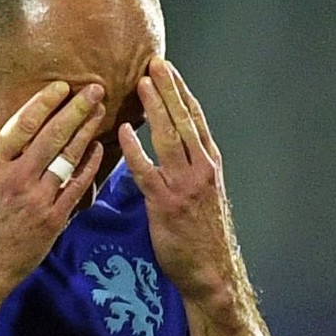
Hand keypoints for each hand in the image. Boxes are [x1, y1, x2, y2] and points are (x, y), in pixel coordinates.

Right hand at [0, 82, 105, 300]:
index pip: (23, 124)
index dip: (45, 102)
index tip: (61, 87)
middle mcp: (15, 179)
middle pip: (52, 135)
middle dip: (76, 109)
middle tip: (94, 90)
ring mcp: (37, 200)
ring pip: (68, 158)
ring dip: (86, 132)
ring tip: (99, 112)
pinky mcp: (52, 220)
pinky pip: (76, 187)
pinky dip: (88, 166)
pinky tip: (97, 149)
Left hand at [119, 58, 240, 305]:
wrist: (211, 272)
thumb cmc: (202, 237)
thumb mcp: (203, 196)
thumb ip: (189, 170)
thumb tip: (171, 151)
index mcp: (210, 164)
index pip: (195, 120)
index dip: (182, 92)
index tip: (169, 69)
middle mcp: (201, 169)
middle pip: (183, 120)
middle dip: (169, 90)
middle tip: (154, 63)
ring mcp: (184, 185)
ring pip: (169, 138)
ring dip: (155, 108)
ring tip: (141, 84)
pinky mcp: (166, 204)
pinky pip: (147, 171)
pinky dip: (135, 149)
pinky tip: (124, 131)